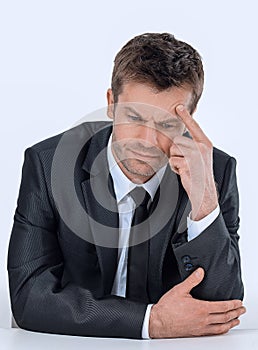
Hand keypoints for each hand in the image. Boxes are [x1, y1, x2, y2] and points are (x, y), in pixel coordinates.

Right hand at [149, 268, 245, 337]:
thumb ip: (192, 280)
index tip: (238, 302)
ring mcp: (201, 328)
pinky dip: (223, 330)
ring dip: (231, 322)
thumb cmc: (168, 307)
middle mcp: (203, 320)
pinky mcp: (197, 333)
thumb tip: (200, 272)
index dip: (233, 304)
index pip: (222, 307)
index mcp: (201, 308)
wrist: (159, 322)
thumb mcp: (180, 290)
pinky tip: (223, 328)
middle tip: (241, 309)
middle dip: (235, 313)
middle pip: (225, 317)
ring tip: (236, 319)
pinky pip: (214, 333)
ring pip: (222, 327)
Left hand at [169, 105, 217, 219]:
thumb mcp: (199, 157)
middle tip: (184, 162)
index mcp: (205, 143)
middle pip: (177, 141)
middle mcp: (201, 147)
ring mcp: (195, 155)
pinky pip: (172, 161)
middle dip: (176, 152)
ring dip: (175, 160)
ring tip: (184, 167)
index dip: (186, 116)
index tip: (178, 106)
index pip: (194, 126)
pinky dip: (175, 168)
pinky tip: (184, 173)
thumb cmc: (199, 175)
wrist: (204, 191)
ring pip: (173, 150)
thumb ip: (191, 146)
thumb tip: (177, 139)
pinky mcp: (188, 163)